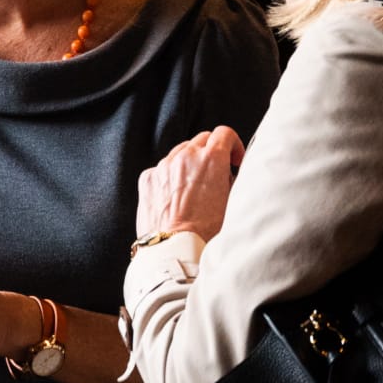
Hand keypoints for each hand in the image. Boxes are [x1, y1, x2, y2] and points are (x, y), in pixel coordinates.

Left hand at [135, 125, 244, 240]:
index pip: (225, 133)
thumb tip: (230, 172)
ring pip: (181, 151)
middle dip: (212, 152)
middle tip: (216, 173)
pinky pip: (163, 168)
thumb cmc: (207, 232)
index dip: (233, 145)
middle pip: (202, 139)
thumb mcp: (232, 202)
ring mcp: (164, 165)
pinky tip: (176, 195)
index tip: (233, 159)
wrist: (175, 249)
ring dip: (190, 162)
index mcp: (211, 159)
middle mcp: (186, 156)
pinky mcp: (148, 178)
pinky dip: (171, 176)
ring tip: (194, 187)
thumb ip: (232, 179)